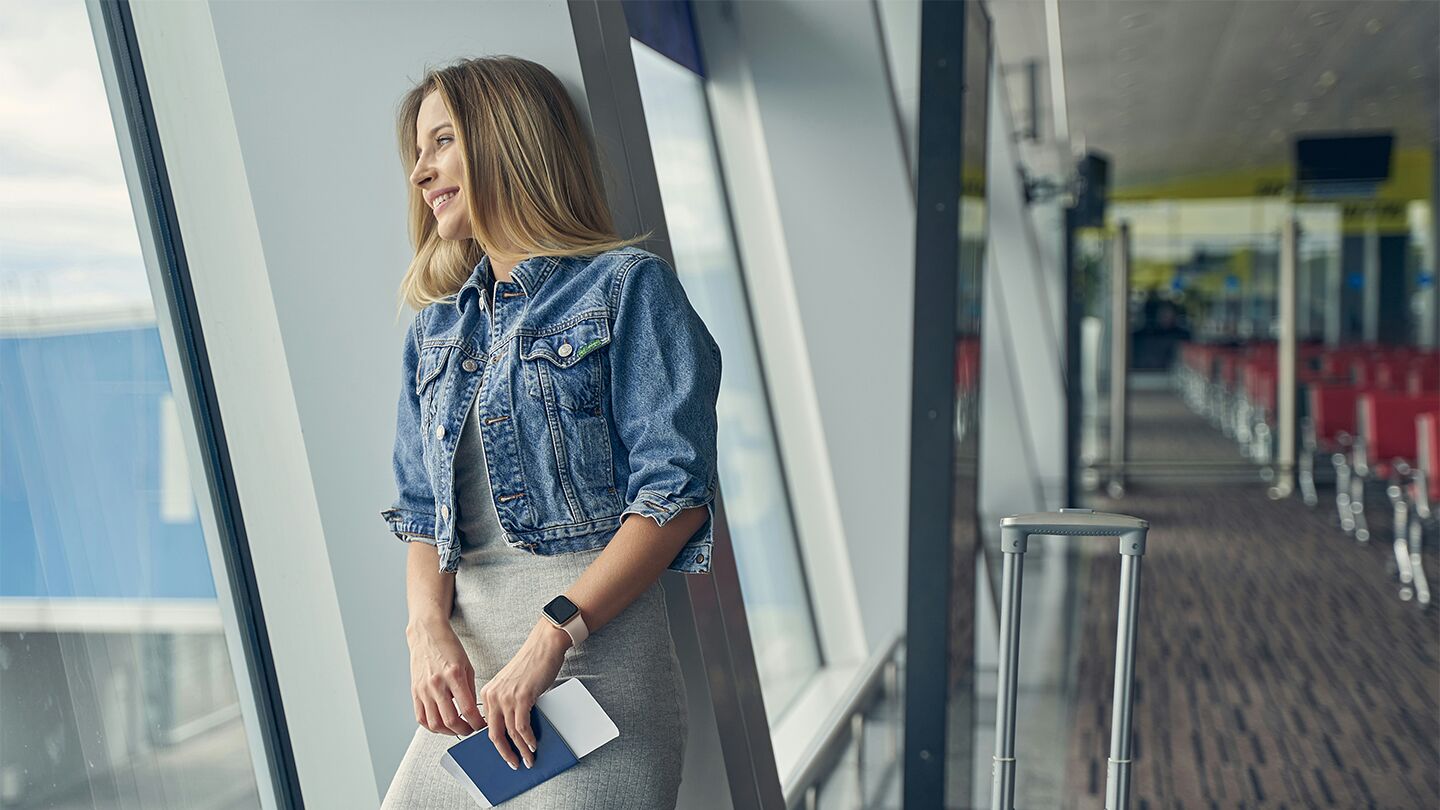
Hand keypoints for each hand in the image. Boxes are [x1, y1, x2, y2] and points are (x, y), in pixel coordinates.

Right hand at [406, 617, 484, 736]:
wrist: (427, 634)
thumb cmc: (449, 647)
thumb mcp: (467, 665)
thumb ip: (470, 689)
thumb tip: (475, 712)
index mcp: (454, 675)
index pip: (468, 709)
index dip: (477, 723)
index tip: (482, 726)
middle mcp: (437, 684)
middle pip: (450, 720)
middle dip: (464, 731)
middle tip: (471, 730)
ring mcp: (424, 689)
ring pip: (434, 724)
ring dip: (448, 732)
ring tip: (457, 729)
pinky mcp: (415, 692)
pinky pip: (421, 718)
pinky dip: (432, 727)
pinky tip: (441, 725)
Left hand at [478, 618, 570, 768]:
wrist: (544, 646)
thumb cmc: (531, 664)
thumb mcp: (512, 686)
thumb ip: (508, 704)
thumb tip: (514, 729)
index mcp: (487, 693)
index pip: (487, 726)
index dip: (497, 744)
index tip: (504, 754)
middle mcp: (493, 696)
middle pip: (494, 734)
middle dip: (505, 753)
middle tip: (514, 764)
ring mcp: (506, 697)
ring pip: (510, 733)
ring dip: (521, 750)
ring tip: (529, 759)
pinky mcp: (521, 697)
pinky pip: (522, 726)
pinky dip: (528, 739)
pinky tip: (534, 745)